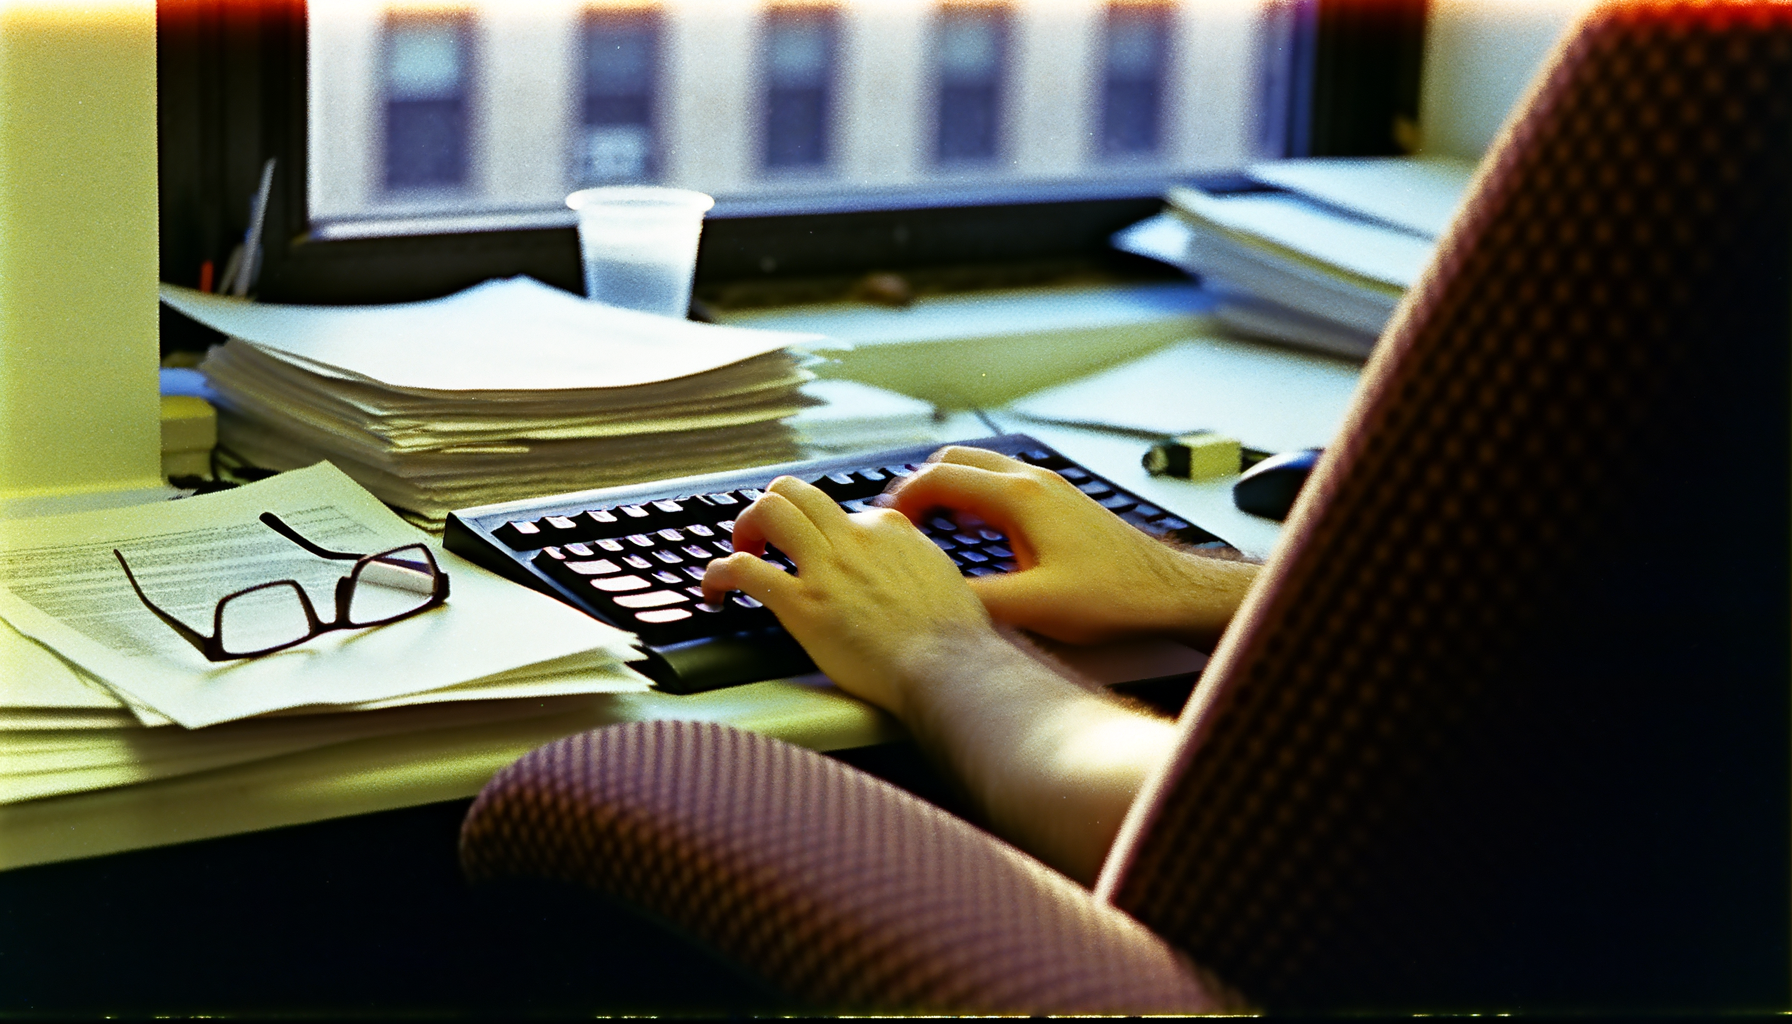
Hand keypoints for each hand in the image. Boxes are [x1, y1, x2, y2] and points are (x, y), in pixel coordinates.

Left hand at [701, 476, 1003, 718]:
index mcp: (888, 528)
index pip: (839, 511)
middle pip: (794, 492)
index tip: (816, 554)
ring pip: (768, 510)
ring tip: (742, 553)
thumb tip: (905, 562)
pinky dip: (718, 573)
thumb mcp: (943, 575)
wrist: (949, 666)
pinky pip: (743, 569)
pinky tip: (714, 590)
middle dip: (771, 509)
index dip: (822, 532)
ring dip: (744, 528)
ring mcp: (825, 568)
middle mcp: (853, 537)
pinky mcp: (802, 604)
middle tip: (764, 539)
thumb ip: (915, 559)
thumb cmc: (954, 636)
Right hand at [884, 446, 1255, 645]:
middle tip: (899, 526)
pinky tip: (973, 534)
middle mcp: (1033, 481)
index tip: (884, 528)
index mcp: (1021, 497)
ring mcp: (1049, 487)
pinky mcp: (1060, 501)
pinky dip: (973, 497)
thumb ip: (976, 601)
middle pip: (954, 461)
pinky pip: (1001, 483)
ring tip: (927, 530)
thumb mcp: (1036, 608)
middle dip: (918, 488)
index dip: (901, 501)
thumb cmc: (1115, 597)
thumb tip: (928, 602)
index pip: (938, 478)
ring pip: (979, 468)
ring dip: (946, 490)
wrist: (1167, 592)